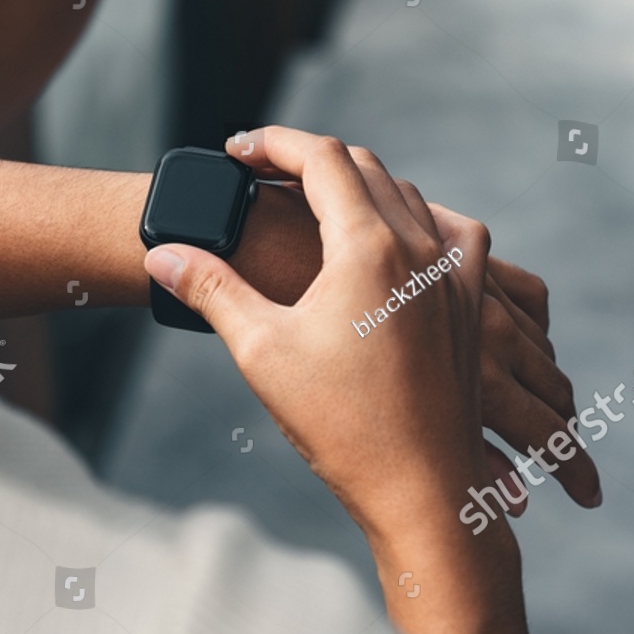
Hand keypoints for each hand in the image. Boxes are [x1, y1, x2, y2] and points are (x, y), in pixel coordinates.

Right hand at [145, 126, 525, 633]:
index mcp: (369, 246)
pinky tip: (404, 234)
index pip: (321, 157)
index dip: (273, 143)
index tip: (235, 152)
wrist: (422, 490)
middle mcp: (420, 246)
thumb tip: (161, 254)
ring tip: (317, 201)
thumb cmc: (342, 425)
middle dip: (308, 159)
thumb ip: (210, 289)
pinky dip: (420, 214)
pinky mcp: (472, 303)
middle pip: (364, 165)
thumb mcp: (261, 351)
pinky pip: (455, 229)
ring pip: (408, 193)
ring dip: (359, 182)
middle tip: (262, 176)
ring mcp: (454, 272)